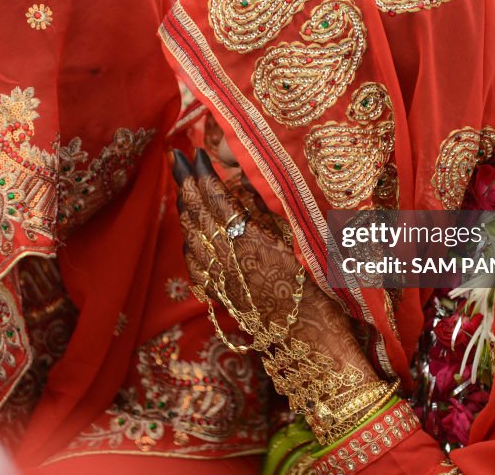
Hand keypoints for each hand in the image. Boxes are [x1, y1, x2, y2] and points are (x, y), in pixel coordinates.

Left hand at [171, 148, 377, 382]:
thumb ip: (269, 215)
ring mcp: (222, 280)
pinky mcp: (224, 296)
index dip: (204, 177)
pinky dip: (189, 242)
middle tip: (175, 158)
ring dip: (185, 210)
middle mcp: (228, 260)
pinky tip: (189, 234)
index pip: (216, 201)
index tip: (195, 154)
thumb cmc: (318, 290)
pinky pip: (196, 264)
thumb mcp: (299, 243)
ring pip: (193, 239)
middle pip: (198, 216)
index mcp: (248, 243)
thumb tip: (247, 187)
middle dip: (185, 185)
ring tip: (180, 187)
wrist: (313, 341)